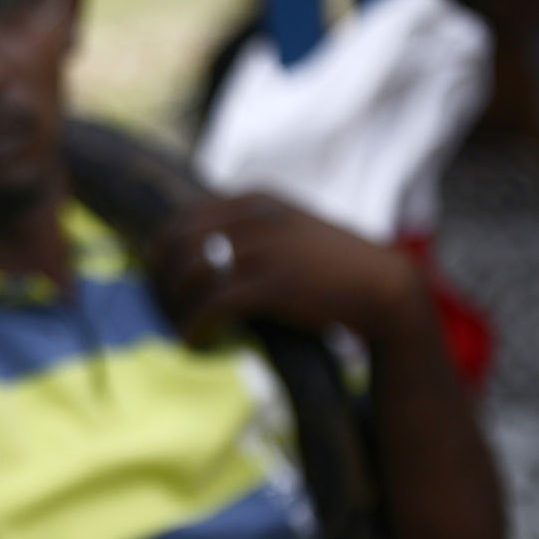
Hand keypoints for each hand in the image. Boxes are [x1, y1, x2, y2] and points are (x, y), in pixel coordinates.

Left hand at [144, 193, 422, 346]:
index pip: (184, 215)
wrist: (382, 287)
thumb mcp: (288, 225)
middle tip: (158, 300)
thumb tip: (195, 243)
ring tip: (177, 321)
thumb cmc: (330, 263)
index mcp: (256, 198)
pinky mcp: (272, 286)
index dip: (161, 245)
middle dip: (160, 274)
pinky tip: (193, 340)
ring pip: (190, 273)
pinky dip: (195, 325)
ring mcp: (264, 250)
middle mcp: (255, 218)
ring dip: (174, 302)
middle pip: (178, 242)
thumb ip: (247, 224)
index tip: (155, 269)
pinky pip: (213, 306)